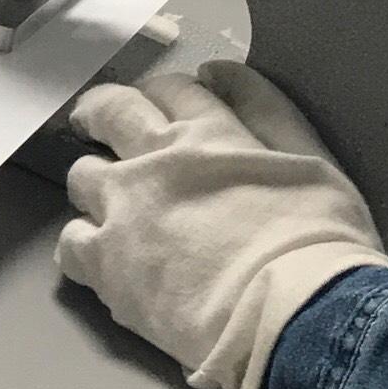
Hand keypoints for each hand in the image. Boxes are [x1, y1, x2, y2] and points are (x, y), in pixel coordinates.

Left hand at [56, 61, 387, 388]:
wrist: (292, 316)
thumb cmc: (318, 242)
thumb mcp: (312, 160)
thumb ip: (266, 111)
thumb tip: (217, 71)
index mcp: (208, 134)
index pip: (172, 90)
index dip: (164, 94)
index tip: (162, 106)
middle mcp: (154, 161)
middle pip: (110, 113)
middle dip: (103, 113)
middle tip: (100, 125)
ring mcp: (122, 211)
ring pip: (83, 176)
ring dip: (96, 183)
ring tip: (112, 205)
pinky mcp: (103, 262)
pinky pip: (69, 241)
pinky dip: (82, 244)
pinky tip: (100, 257)